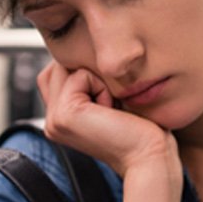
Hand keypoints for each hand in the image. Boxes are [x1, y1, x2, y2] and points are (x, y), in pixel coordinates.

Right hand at [37, 61, 178, 180]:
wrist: (150, 155)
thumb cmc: (141, 127)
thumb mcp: (111, 97)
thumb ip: (90, 78)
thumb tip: (84, 46)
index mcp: (59, 116)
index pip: (61, 69)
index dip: (90, 74)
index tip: (112, 105)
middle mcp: (51, 119)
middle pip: (62, 64)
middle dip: (93, 74)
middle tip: (113, 107)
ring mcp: (54, 120)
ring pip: (69, 66)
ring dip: (99, 80)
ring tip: (111, 109)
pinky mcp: (64, 116)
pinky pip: (80, 75)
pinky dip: (103, 86)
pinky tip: (111, 111)